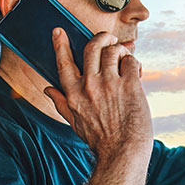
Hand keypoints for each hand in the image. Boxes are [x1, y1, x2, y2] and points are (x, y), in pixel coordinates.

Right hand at [43, 29, 152, 161]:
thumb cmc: (100, 140)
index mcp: (74, 94)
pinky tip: (136, 72)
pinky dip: (134, 62)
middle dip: (101, 38)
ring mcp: (110, 84)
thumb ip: (61, 103)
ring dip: (120, 51)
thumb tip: (48, 89)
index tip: (59, 31)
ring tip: (125, 60)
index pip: (63, 63)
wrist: (122, 153)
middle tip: (107, 39)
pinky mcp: (130, 85)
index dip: (60, 44)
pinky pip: (131, 61)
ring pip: (113, 51)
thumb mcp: (74, 123)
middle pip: (92, 47)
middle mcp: (90, 86)